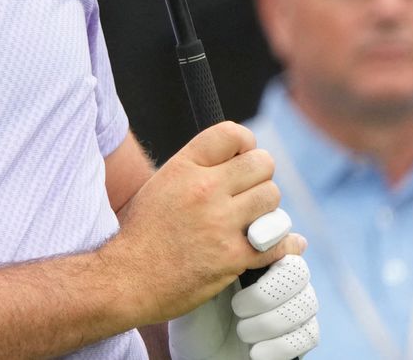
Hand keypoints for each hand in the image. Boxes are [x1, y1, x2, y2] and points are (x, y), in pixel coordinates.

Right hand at [107, 122, 299, 322]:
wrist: (127, 278)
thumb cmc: (143, 232)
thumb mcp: (161, 184)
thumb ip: (197, 168)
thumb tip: (237, 160)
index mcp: (183, 167)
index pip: (232, 133)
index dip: (245, 144)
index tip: (242, 159)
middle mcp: (204, 190)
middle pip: (262, 165)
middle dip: (260, 178)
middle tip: (249, 195)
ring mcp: (220, 223)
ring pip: (273, 200)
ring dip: (268, 212)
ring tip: (253, 222)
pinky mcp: (233, 257)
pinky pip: (279, 243)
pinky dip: (285, 246)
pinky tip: (280, 245)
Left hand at [168, 228, 319, 359]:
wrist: (193, 346)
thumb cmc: (186, 305)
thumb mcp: (192, 275)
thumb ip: (214, 248)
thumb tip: (240, 222)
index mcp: (256, 250)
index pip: (280, 229)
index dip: (273, 229)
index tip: (254, 239)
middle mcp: (278, 273)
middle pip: (297, 269)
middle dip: (268, 292)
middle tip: (237, 306)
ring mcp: (292, 303)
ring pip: (306, 302)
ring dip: (271, 322)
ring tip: (241, 330)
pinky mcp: (297, 333)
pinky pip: (309, 334)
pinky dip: (281, 345)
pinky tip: (255, 351)